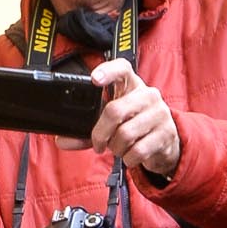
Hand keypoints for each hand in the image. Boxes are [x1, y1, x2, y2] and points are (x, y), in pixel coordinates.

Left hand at [91, 58, 180, 178]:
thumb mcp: (112, 125)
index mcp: (132, 85)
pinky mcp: (166, 134)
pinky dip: (128, 159)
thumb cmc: (134, 127)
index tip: (94, 79)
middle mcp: (148, 95)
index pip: (122, 68)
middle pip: (115, 110)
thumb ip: (86, 132)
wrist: (165, 143)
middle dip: (100, 133)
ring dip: (115, 148)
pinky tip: (130, 155)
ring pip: (125, 134)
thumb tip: (60, 141)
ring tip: (118, 148)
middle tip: (98, 143)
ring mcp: (159, 113)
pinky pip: (137, 151)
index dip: (108, 71)